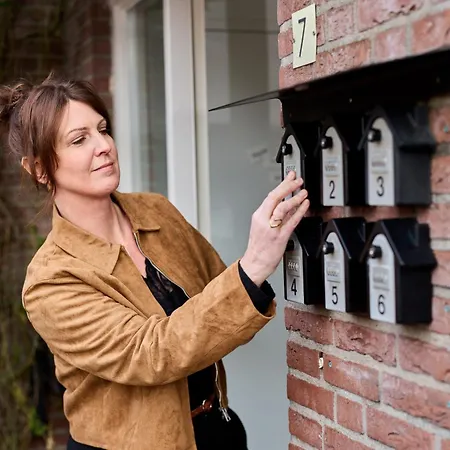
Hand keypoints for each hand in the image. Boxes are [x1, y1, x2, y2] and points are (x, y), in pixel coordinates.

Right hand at [240, 171, 309, 286]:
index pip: (270, 196)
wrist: (254, 264)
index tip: (290, 176)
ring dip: (295, 198)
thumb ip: (272, 214)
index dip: (282, 184)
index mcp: (258, 216)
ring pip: (283, 208)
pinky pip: (291, 222)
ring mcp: (271, 229)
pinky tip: (305, 205)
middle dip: (288, 186)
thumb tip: (286, 202)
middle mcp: (263, 220)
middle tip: (298, 180)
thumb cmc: (258, 247)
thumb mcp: (261, 226)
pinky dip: (299, 212)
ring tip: (303, 192)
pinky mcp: (280, 238)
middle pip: (275, 198)